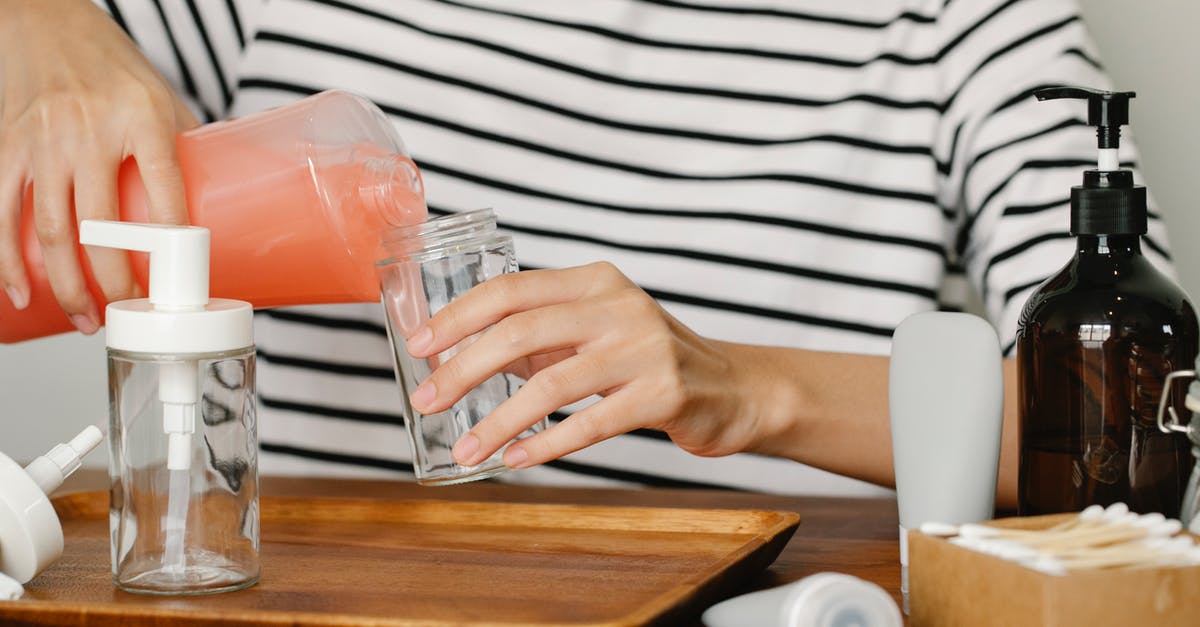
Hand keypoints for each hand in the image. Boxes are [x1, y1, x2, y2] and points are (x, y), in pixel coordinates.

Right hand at [0, 0, 198, 331]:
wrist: (45, 19)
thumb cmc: (113, 63)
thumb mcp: (162, 96)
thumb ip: (185, 149)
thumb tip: (226, 206)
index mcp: (142, 116)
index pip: (164, 185)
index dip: (172, 237)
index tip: (180, 279)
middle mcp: (89, 129)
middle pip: (101, 223)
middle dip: (114, 282)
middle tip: (128, 314)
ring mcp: (44, 139)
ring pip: (52, 229)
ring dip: (68, 284)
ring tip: (85, 319)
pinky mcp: (8, 145)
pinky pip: (3, 211)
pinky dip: (8, 259)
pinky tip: (22, 292)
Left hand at [405, 262, 769, 468]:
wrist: (736, 388)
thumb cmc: (651, 361)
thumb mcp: (595, 335)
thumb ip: (538, 339)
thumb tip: (463, 356)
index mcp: (594, 282)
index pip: (510, 290)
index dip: (457, 317)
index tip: (418, 347)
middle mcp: (618, 306)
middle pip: (520, 331)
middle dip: (463, 368)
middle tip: (427, 402)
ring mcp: (644, 348)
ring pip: (550, 383)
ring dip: (498, 421)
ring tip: (465, 449)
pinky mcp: (663, 393)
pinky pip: (590, 422)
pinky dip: (546, 444)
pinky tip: (516, 460)